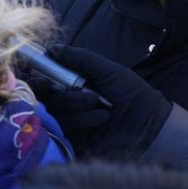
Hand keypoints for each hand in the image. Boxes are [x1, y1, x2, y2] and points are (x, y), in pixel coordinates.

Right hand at [31, 45, 172, 156]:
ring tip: (99, 104)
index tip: (34, 72)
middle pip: (41, 95)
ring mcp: (69, 121)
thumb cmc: (135, 95)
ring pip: (53, 111)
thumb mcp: (109, 71)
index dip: (34, 75)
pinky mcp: (73, 140)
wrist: (153, 126)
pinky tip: (101, 117)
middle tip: (51, 87)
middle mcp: (67, 102)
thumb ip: (82, 58)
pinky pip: (63, 129)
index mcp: (73, 83)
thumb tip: (52, 48)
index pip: (43, 78)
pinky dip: (81, 120)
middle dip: (46, 89)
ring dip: (73, 104)